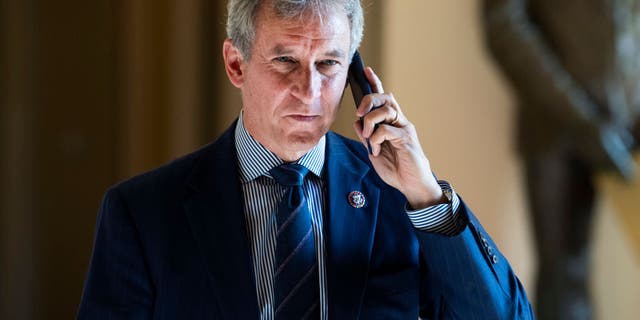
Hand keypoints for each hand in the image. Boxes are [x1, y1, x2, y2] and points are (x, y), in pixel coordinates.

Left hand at [353, 67, 444, 208]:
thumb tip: (357, 122)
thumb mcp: (373, 151)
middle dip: (369, 100)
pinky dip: (374, 139)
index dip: (375, 83)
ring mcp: (405, 129)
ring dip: (370, 122)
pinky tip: (374, 151)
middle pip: (386, 98)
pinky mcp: (407, 139)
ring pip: (386, 110)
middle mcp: (400, 122)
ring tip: (368, 139)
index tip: (366, 71)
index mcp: (392, 123)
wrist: (412, 185)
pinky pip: (386, 130)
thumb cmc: (395, 169)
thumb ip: (366, 136)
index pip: (384, 98)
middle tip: (360, 113)